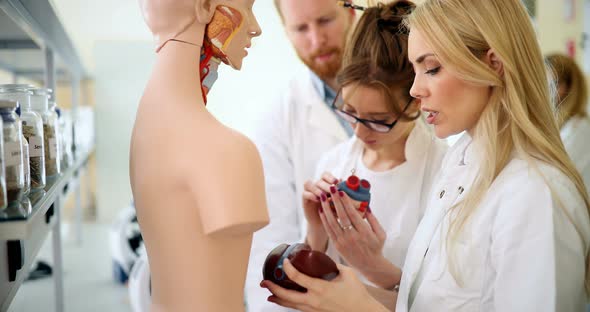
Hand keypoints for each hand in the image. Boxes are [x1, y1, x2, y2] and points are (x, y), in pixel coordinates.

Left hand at [261, 260, 387, 311]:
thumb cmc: (357, 293)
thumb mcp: (346, 273)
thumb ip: (333, 265)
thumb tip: (323, 259)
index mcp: (321, 288)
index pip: (298, 277)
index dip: (288, 268)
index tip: (285, 262)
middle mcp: (314, 300)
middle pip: (288, 295)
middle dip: (274, 288)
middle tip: (265, 282)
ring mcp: (314, 309)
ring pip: (291, 305)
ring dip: (278, 298)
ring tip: (268, 293)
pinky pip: (299, 309)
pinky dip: (289, 304)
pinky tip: (283, 301)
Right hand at [302, 172, 338, 250]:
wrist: (326, 226)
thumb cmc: (337, 214)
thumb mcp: (342, 204)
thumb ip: (345, 196)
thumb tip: (358, 189)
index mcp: (326, 184)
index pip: (326, 174)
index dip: (330, 177)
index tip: (337, 182)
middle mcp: (317, 186)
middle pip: (319, 179)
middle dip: (326, 184)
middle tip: (332, 189)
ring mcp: (310, 192)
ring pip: (309, 183)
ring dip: (317, 188)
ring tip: (324, 195)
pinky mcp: (305, 200)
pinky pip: (304, 193)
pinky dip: (311, 195)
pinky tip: (318, 199)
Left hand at [320, 188, 398, 288]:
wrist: (369, 265)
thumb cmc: (376, 247)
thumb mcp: (380, 233)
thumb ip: (373, 219)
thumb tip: (366, 205)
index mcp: (364, 232)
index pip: (353, 214)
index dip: (346, 202)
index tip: (342, 191)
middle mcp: (353, 237)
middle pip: (342, 216)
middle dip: (336, 201)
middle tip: (331, 189)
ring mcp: (343, 242)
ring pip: (332, 223)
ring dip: (326, 208)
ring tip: (322, 197)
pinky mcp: (337, 245)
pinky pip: (329, 230)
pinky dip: (324, 220)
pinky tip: (321, 210)